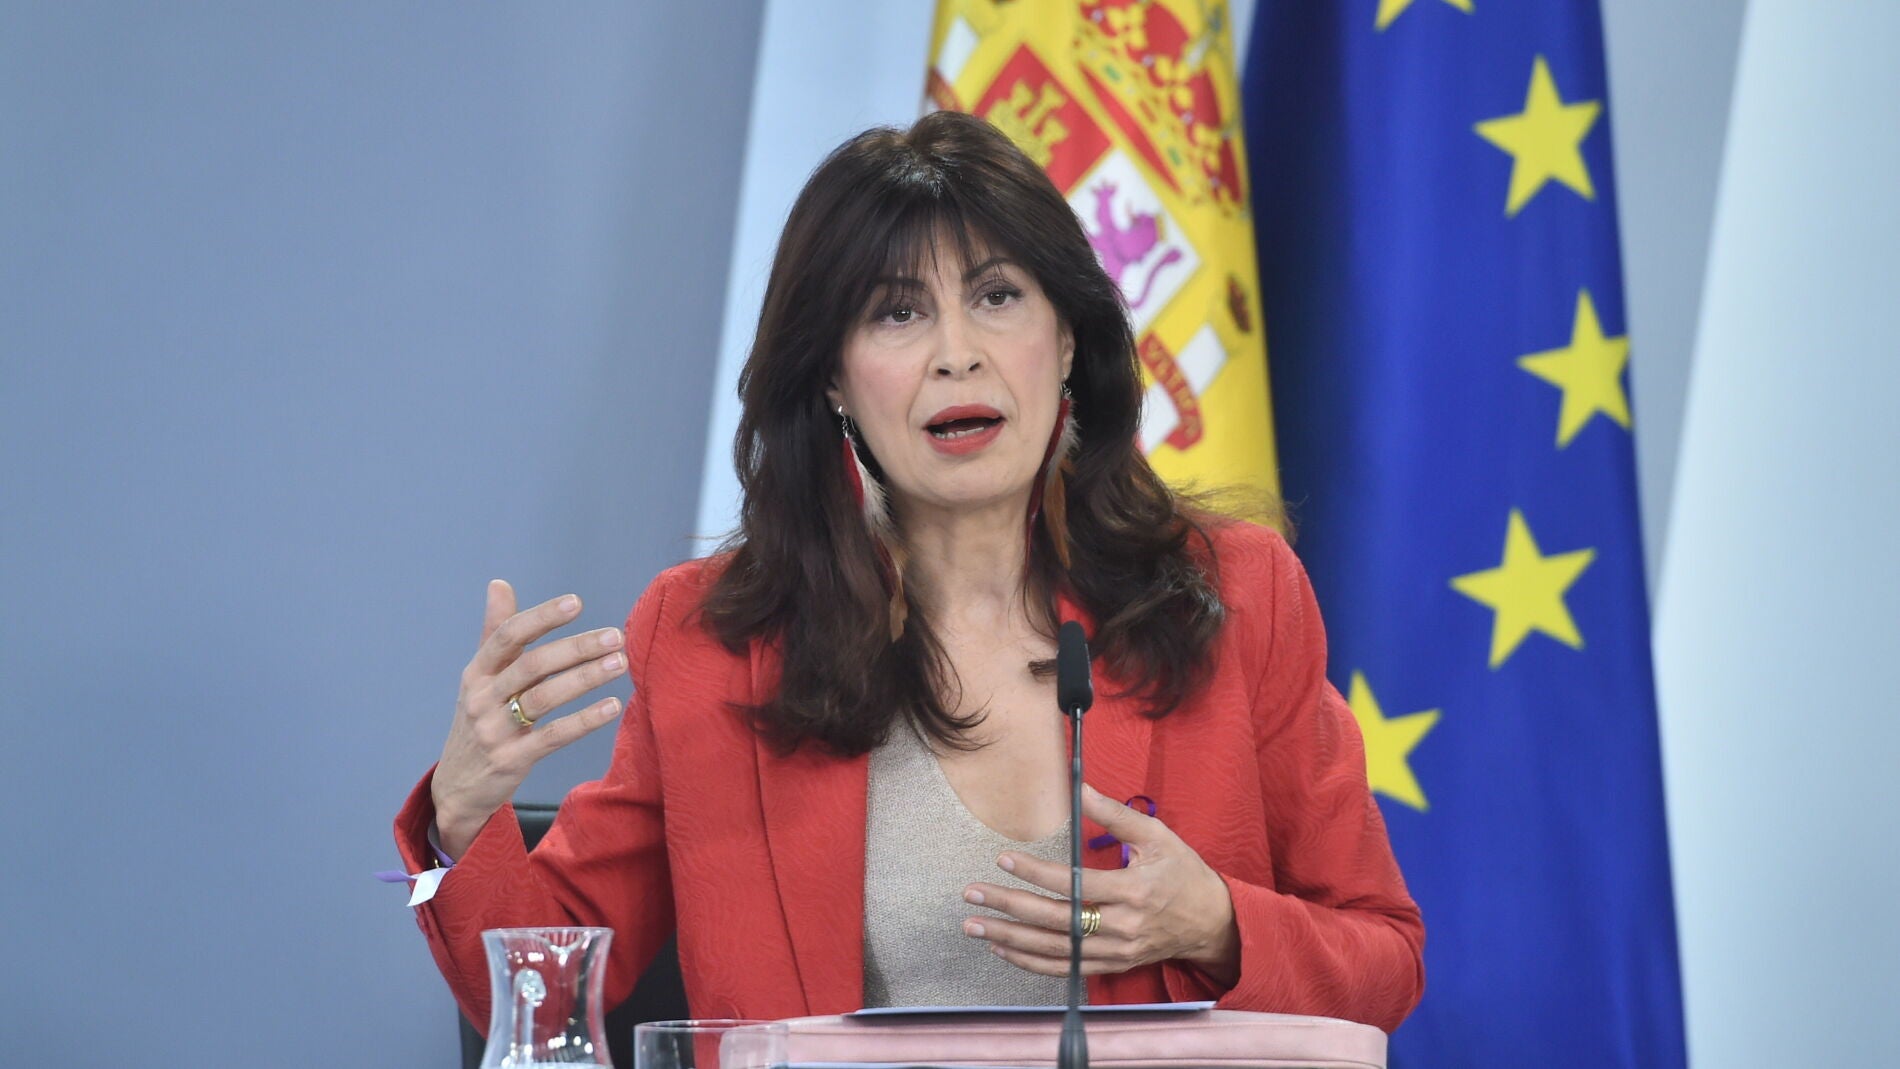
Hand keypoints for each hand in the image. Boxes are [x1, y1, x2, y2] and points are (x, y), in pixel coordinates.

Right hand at [431, 580, 627, 855]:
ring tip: (620, 663)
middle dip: (576, 648)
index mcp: (476, 672)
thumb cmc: (478, 722)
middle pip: (532, 665)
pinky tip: (612, 706)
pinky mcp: (512, 760)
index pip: (508, 636)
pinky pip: (553, 736)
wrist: (457, 788)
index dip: (542, 617)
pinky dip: (584, 720)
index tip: (576, 602)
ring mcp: (494, 730)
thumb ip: (495, 633)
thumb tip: (499, 583)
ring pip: (544, 698)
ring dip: (585, 678)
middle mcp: (481, 698)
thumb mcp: (479, 679)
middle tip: (615, 636)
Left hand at [960, 783, 1239, 984]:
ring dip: (1010, 939)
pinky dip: (1031, 963)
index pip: (1075, 883)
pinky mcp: (1113, 966)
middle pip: (1056, 920)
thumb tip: (1078, 788)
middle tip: (973, 895)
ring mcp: (1116, 951)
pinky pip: (1066, 968)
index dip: (1037, 872)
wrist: (1211, 922)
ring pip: (1055, 950)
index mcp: (1133, 890)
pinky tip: (1003, 950)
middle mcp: (1122, 926)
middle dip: (1010, 907)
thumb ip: (1115, 814)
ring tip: (975, 925)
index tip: (1004, 858)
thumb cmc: (1183, 872)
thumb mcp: (1157, 835)